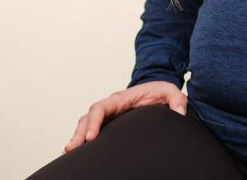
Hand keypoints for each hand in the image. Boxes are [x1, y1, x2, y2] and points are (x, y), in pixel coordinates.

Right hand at [65, 81, 187, 152]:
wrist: (156, 93)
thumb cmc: (161, 92)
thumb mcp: (172, 92)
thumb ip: (177, 100)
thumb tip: (179, 113)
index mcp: (121, 99)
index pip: (101, 107)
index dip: (94, 121)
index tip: (90, 137)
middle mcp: (110, 106)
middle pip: (88, 117)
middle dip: (79, 133)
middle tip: (72, 149)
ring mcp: (108, 115)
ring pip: (86, 124)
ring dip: (77, 138)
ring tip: (68, 154)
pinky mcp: (109, 124)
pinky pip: (91, 130)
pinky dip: (82, 140)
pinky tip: (76, 155)